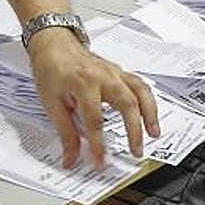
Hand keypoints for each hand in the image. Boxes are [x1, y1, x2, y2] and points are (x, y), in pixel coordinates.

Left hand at [27, 28, 159, 168]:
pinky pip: (139, 85)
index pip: (95, 120)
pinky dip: (148, 101)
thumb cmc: (50, 68)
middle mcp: (103, 76)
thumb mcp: (50, 103)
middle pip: (127, 104)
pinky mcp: (119, 72)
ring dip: (150, 114)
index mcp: (83, 83)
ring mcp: (114, 72)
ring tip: (154, 134)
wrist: (53, 43)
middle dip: (134, 131)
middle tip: (136, 151)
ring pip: (140, 91)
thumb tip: (71, 157)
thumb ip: (65, 132)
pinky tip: (150, 115)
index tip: (100, 161)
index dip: (99, 145)